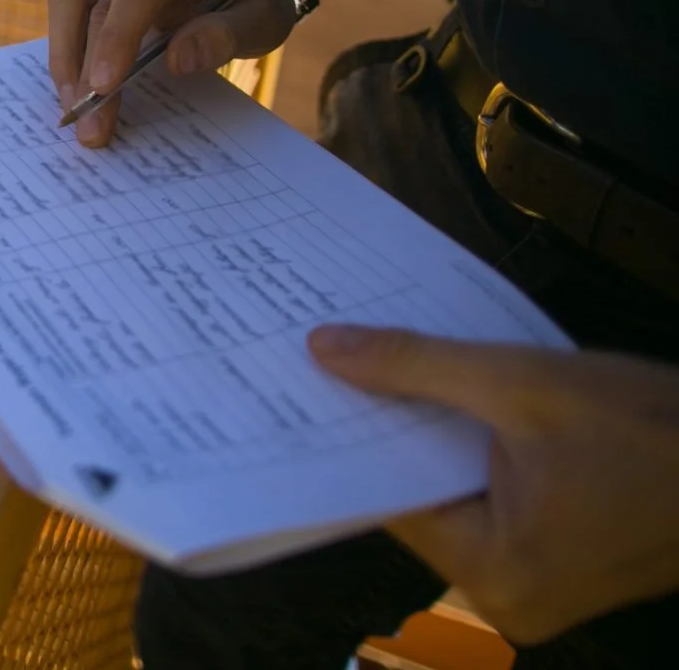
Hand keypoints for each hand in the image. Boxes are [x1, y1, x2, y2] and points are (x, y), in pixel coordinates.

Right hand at [46, 0, 301, 147]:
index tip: (105, 87)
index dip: (119, 36)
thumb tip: (179, 60)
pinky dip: (66, 44)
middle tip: (90, 124)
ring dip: (66, 56)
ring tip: (75, 106)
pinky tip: (74, 81)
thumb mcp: (264, 19)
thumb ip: (228, 34)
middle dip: (90, 66)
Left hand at [310, 325, 678, 642]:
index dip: (350, 432)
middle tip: (331, 363)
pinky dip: (472, 459)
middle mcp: (508, 598)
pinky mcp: (562, 566)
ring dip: (431, 440)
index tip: (305, 381)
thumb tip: (325, 349)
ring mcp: (538, 589)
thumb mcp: (525, 383)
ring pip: (454, 500)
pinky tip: (449, 404)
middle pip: (418, 501)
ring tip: (381, 371)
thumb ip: (418, 365)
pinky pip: (492, 507)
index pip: (388, 497)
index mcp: (494, 572)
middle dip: (389, 431)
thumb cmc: (655, 428)